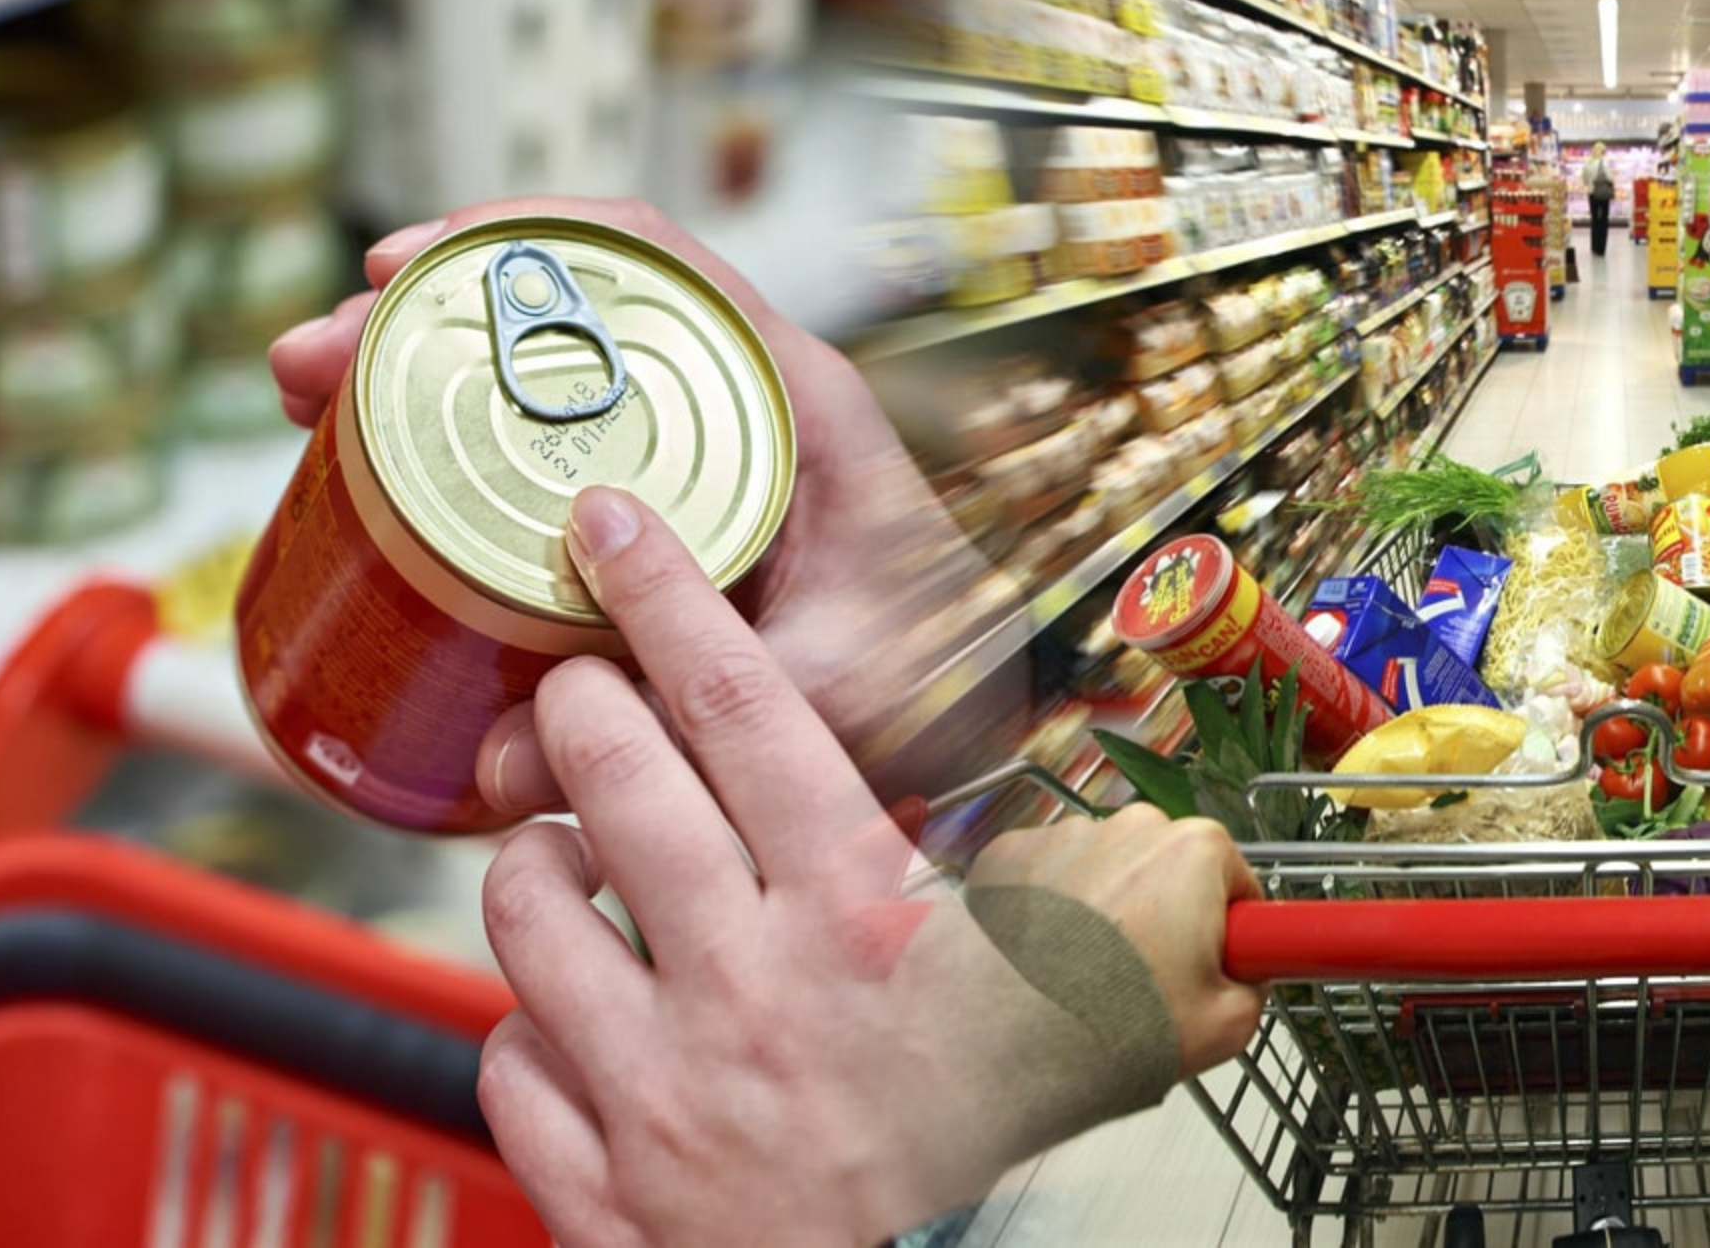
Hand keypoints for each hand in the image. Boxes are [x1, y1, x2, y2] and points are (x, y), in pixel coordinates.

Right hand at [269, 198, 1009, 792]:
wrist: (973, 717)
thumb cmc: (928, 680)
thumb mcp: (814, 699)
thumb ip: (683, 723)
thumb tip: (503, 762)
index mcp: (795, 397)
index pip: (647, 261)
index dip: (511, 243)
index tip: (397, 272)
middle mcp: (740, 397)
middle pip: (563, 307)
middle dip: (421, 317)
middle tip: (307, 367)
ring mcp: (694, 444)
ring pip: (543, 374)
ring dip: (423, 373)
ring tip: (312, 406)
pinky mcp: (661, 506)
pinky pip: (551, 448)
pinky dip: (461, 447)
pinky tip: (381, 477)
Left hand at [478, 488, 1212, 1244]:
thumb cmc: (971, 1171)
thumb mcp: (1080, 1031)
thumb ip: (1127, 919)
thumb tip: (1205, 859)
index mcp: (868, 930)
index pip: (745, 715)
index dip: (671, 597)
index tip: (614, 527)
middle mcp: (751, 997)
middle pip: (612, 780)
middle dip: (579, 701)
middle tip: (582, 681)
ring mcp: (656, 1095)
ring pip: (524, 908)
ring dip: (533, 860)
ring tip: (571, 856)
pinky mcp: (591, 1182)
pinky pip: (504, 1053)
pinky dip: (529, 1025)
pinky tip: (580, 1018)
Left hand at [966, 805, 1265, 1074]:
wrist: (1020, 1042)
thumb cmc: (1127, 1026)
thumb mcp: (1230, 1023)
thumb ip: (1253, 986)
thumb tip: (1242, 976)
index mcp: (1195, 848)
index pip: (1233, 879)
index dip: (1227, 925)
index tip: (1211, 962)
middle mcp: (1129, 824)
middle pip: (1165, 866)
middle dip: (1164, 910)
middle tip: (1149, 977)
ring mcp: (1063, 834)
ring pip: (1102, 867)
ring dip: (1102, 906)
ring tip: (1090, 973)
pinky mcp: (1008, 855)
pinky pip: (1044, 875)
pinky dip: (1047, 908)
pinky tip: (1046, 956)